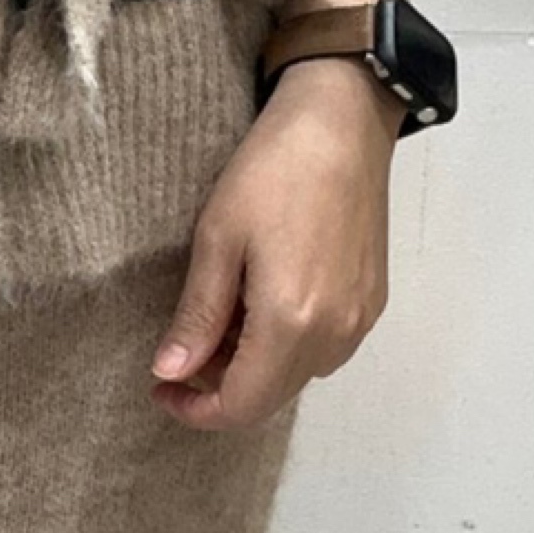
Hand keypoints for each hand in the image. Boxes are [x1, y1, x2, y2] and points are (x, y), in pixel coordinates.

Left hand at [150, 57, 400, 429]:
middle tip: (183, 345)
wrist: (344, 122)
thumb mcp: (217, 240)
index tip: (159, 386)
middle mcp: (336, 335)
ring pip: (298, 375)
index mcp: (293, 324)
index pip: (242, 405)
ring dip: (254, 366)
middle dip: (220, 386)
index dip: (195, 410)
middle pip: (272, 397)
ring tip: (221, 317)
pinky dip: (286, 344)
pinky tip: (263, 304)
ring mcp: (362, 320)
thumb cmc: (271, 171)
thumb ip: (198, 316)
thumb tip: (170, 372)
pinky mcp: (373, 301)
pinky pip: (324, 348)